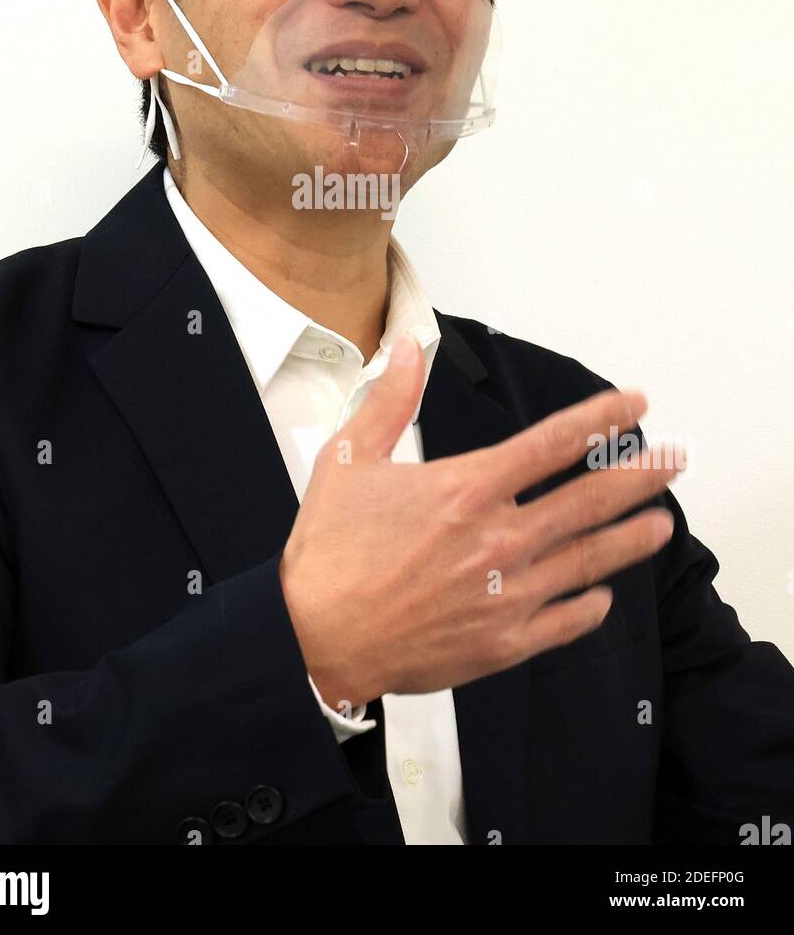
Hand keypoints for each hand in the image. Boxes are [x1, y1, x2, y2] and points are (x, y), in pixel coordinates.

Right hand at [279, 333, 680, 708]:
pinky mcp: (502, 642)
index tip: (634, 404)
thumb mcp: (348, 460)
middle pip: (588, 499)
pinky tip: (603, 595)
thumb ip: (389, 401)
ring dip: (630, 538)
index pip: (552, 443)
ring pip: (587, 560)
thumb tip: (410, 348)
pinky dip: (589, 606)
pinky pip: (563, 622)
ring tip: (661, 522)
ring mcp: (505, 594)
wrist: (315, 638)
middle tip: (675, 459)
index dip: (601, 419)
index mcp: (465, 489)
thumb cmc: (329, 552)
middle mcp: (497, 539)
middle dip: (639, 475)